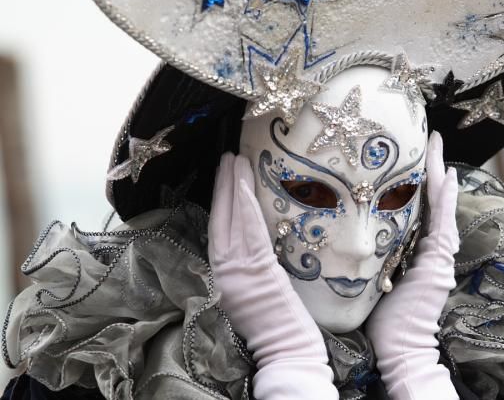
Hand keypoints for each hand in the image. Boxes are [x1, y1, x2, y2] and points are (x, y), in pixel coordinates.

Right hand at [208, 153, 337, 399]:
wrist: (284, 350)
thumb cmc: (271, 326)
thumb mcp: (249, 292)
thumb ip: (246, 265)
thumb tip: (252, 235)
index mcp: (221, 275)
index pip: (216, 229)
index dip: (217, 200)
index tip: (221, 174)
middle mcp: (224, 270)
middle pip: (221, 219)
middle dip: (223, 185)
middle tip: (227, 156)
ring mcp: (239, 270)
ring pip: (233, 220)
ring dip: (234, 187)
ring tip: (235, 160)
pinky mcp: (257, 271)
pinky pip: (250, 231)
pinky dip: (245, 206)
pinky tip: (246, 185)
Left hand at [365, 132, 458, 399]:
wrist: (397, 346)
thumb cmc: (379, 316)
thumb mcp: (369, 274)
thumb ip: (366, 250)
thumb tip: (339, 227)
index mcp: (412, 249)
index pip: (413, 207)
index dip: (413, 180)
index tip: (406, 154)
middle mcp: (429, 248)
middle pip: (430, 199)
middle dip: (429, 167)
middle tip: (429, 137)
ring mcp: (437, 254)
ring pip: (439, 204)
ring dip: (438, 173)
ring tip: (436, 144)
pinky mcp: (438, 261)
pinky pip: (443, 222)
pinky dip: (446, 199)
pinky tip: (447, 175)